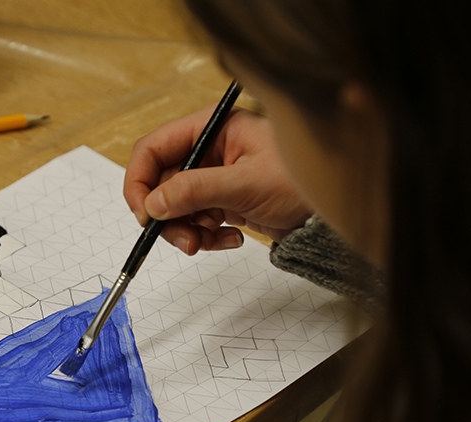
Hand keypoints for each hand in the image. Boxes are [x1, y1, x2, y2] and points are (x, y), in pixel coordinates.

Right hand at [124, 105, 312, 253]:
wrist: (331, 215)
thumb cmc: (301, 184)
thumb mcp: (245, 185)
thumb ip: (195, 191)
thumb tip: (153, 203)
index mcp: (212, 128)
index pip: (153, 148)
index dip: (140, 181)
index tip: (143, 213)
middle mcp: (209, 149)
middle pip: (160, 183)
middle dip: (167, 216)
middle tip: (183, 240)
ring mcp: (214, 177)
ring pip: (174, 208)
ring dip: (186, 231)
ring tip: (208, 243)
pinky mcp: (222, 201)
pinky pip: (195, 222)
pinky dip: (205, 237)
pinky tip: (231, 238)